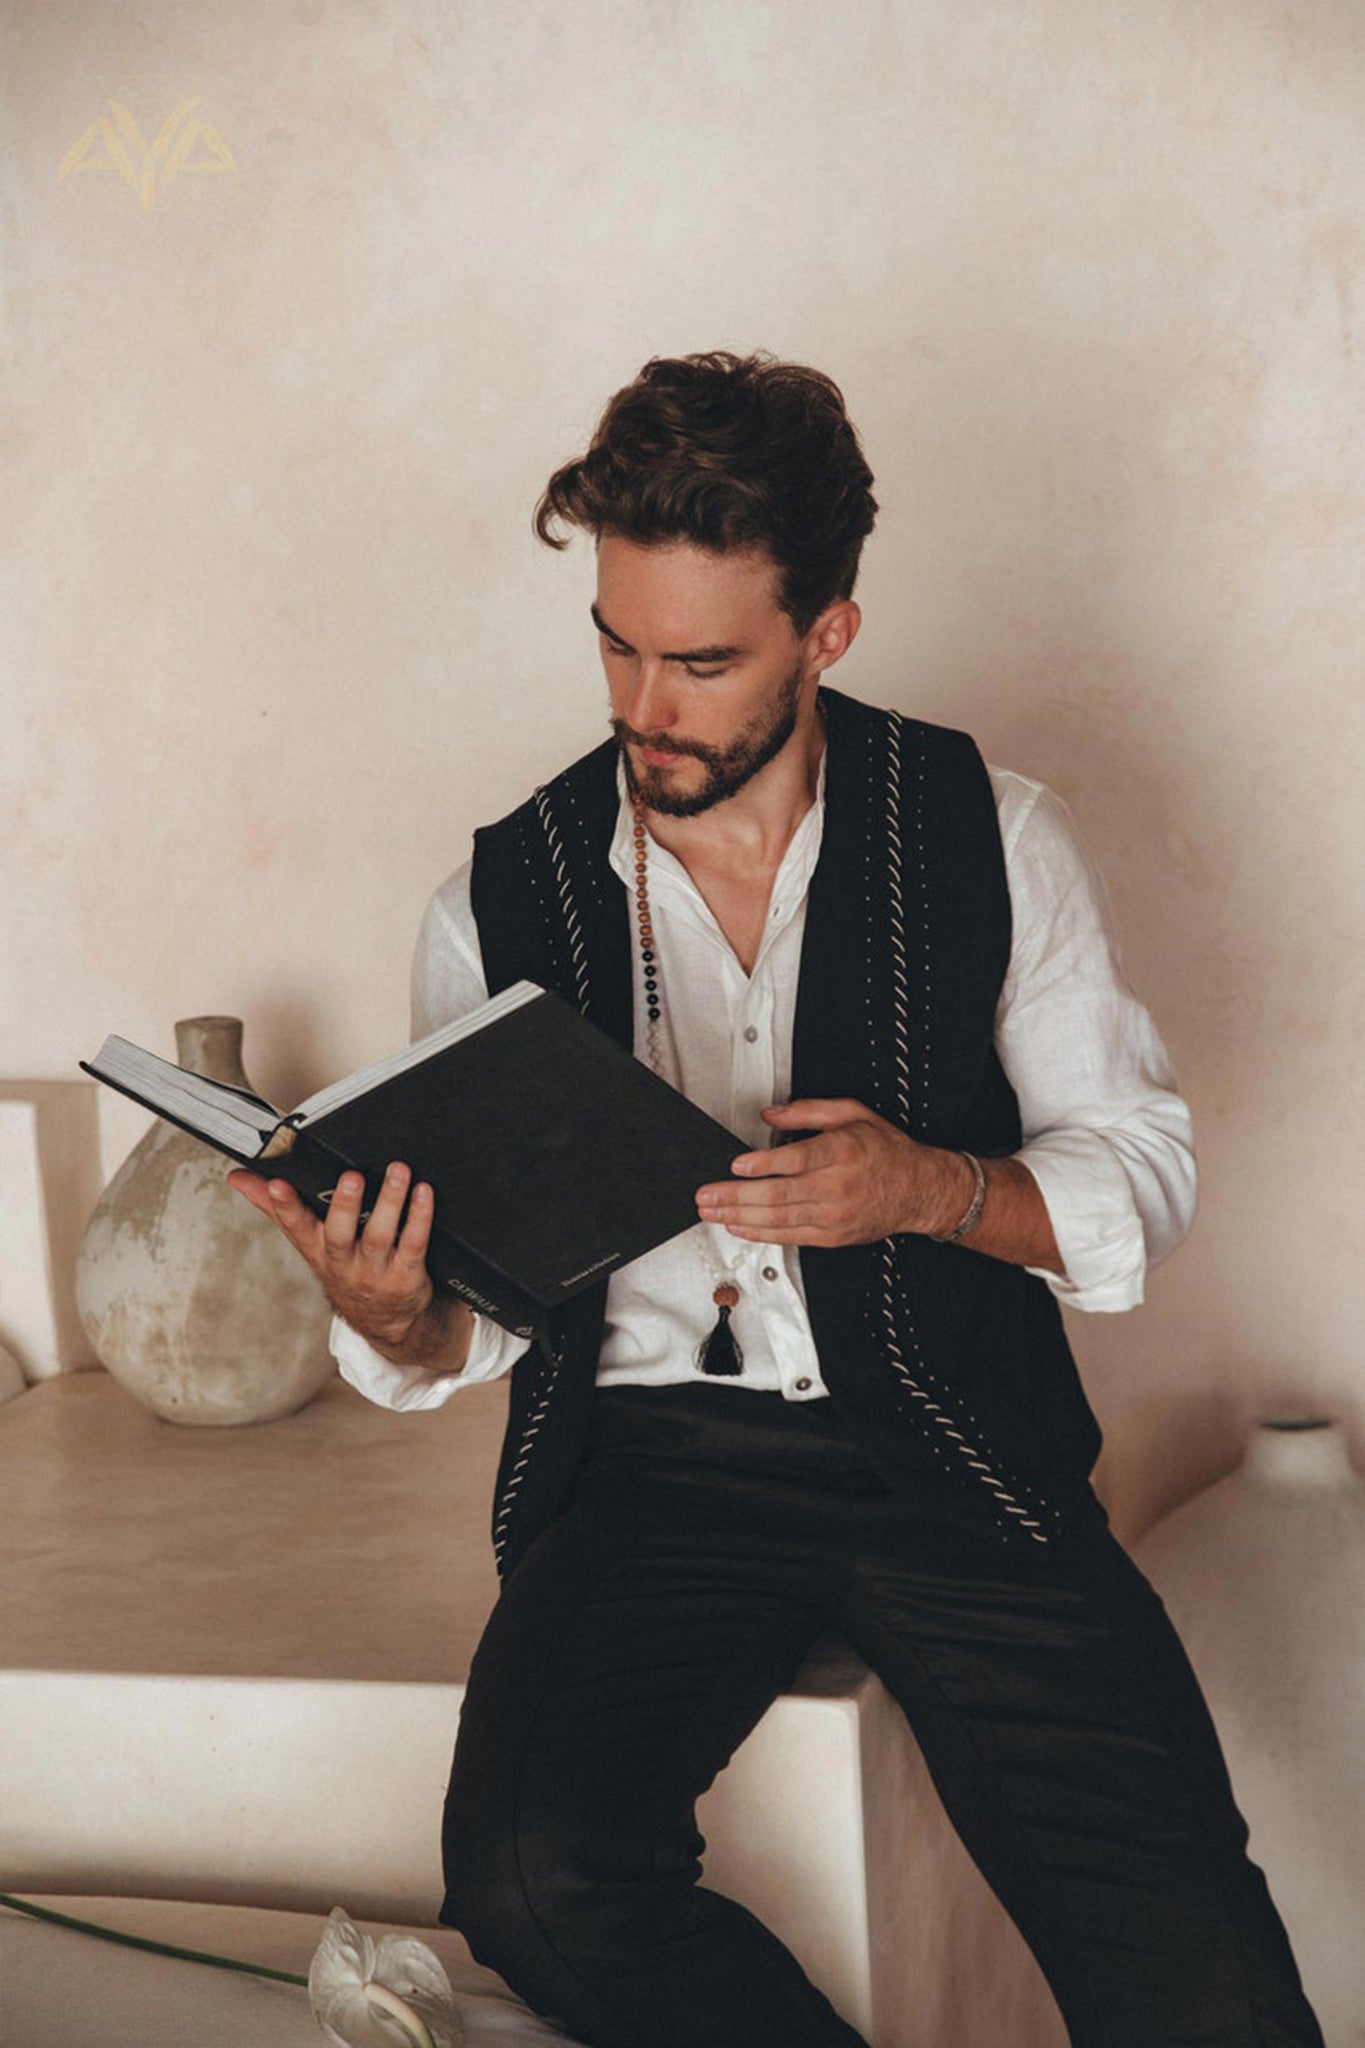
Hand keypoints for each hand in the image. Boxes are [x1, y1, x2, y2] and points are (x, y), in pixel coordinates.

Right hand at [228, 1160, 451, 1356]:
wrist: (386, 1320)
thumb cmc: (342, 1266)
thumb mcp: (308, 1242)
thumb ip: (274, 1207)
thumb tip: (237, 1178)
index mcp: (315, 1250)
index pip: (295, 1226)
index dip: (284, 1206)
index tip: (278, 1183)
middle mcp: (342, 1262)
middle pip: (339, 1233)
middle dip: (343, 1204)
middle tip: (350, 1176)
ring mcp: (374, 1272)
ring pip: (380, 1235)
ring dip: (389, 1201)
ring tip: (397, 1171)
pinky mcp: (407, 1276)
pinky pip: (414, 1244)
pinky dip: (419, 1217)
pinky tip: (424, 1192)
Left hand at [695, 1099, 972, 1247]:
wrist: (920, 1190)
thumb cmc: (886, 1150)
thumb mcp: (853, 1113)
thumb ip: (808, 1111)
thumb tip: (769, 1115)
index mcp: (841, 1152)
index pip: (795, 1161)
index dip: (762, 1165)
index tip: (735, 1165)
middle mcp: (836, 1187)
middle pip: (778, 1195)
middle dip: (736, 1196)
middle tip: (706, 1195)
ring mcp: (834, 1216)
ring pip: (779, 1219)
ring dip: (740, 1216)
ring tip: (712, 1212)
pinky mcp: (832, 1236)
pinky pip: (790, 1236)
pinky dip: (761, 1233)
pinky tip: (738, 1226)